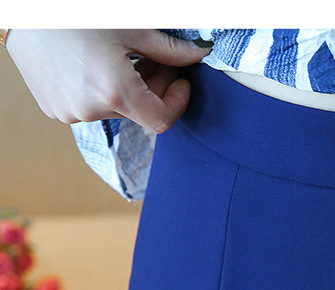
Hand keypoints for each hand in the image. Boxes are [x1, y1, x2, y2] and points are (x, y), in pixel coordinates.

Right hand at [6, 29, 210, 133]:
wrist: (22, 12)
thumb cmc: (76, 14)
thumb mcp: (131, 28)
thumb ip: (170, 50)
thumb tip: (200, 54)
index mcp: (114, 92)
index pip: (162, 120)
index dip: (178, 103)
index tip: (182, 82)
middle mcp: (91, 109)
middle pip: (140, 112)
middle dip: (157, 88)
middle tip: (159, 60)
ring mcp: (70, 112)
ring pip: (118, 109)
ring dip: (132, 88)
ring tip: (127, 57)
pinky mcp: (55, 109)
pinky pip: (92, 106)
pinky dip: (105, 90)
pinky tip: (101, 63)